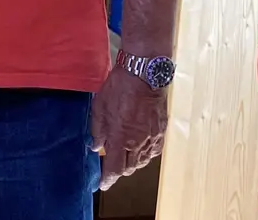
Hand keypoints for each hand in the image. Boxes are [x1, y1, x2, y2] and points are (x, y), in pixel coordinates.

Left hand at [89, 64, 167, 190]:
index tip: (103, 184)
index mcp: (120, 137)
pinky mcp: (161, 130)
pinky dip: (145, 154)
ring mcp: (152, 137)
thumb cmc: (119, 87)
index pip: (114, 168)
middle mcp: (138, 142)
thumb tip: (96, 146)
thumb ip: (98, 129)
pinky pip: (154, 151)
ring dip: (132, 162)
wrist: (144, 73)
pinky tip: (139, 148)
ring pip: (142, 161)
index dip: (108, 179)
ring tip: (124, 155)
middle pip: (129, 167)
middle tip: (111, 165)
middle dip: (119, 170)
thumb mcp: (100, 107)